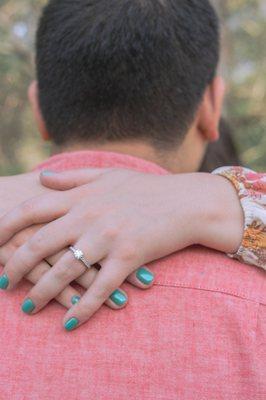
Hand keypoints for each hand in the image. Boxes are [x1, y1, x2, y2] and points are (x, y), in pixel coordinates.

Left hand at [0, 173, 153, 312]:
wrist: (186, 202)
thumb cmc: (146, 188)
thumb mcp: (107, 175)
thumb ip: (72, 177)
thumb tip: (41, 177)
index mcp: (81, 197)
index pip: (32, 209)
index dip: (6, 225)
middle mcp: (89, 217)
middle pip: (41, 243)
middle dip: (17, 265)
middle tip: (3, 281)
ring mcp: (108, 238)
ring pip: (65, 270)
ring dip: (42, 292)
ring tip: (27, 307)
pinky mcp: (128, 258)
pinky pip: (99, 288)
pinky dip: (82, 308)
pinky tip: (69, 323)